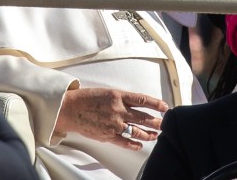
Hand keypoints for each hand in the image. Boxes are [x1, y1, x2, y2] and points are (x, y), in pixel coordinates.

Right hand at [54, 87, 168, 150]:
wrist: (70, 108)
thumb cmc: (88, 98)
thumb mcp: (108, 92)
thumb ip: (123, 98)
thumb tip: (138, 103)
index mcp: (118, 96)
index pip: (143, 99)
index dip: (156, 104)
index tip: (165, 107)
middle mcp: (118, 110)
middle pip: (143, 117)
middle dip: (156, 121)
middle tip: (164, 123)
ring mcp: (113, 124)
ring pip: (137, 131)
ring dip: (148, 134)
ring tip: (155, 135)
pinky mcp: (107, 135)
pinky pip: (125, 142)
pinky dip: (134, 144)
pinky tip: (140, 145)